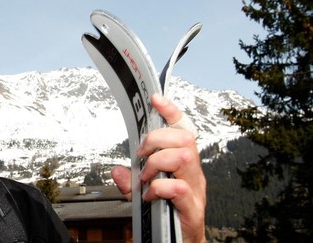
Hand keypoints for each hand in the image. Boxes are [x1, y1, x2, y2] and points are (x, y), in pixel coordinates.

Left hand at [111, 93, 205, 242]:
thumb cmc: (165, 215)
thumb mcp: (142, 193)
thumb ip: (130, 181)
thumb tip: (117, 170)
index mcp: (182, 164)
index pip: (183, 129)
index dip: (172, 111)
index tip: (156, 98)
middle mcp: (192, 173)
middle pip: (184, 138)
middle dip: (157, 139)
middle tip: (141, 155)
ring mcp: (196, 190)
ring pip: (185, 157)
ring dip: (157, 162)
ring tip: (146, 176)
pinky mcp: (193, 209)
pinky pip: (179, 188)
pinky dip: (159, 188)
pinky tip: (149, 195)